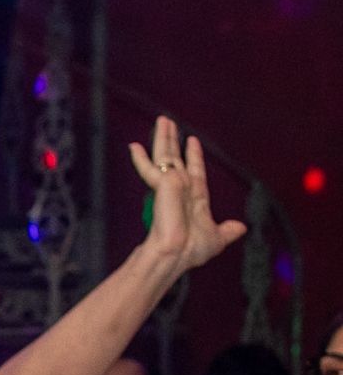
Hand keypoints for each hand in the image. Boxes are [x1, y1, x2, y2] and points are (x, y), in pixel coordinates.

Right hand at [129, 116, 244, 278]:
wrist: (176, 253)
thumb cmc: (191, 250)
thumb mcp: (216, 238)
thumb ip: (227, 230)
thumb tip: (240, 228)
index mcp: (194, 198)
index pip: (194, 170)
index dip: (193, 156)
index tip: (191, 141)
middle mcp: (181, 189)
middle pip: (176, 158)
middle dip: (172, 140)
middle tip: (168, 123)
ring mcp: (170, 186)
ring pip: (166, 156)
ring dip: (163, 138)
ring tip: (162, 120)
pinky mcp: (161, 185)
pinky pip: (150, 168)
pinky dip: (141, 158)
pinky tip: (134, 146)